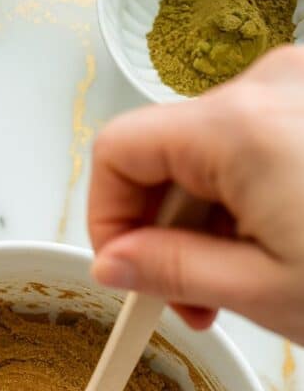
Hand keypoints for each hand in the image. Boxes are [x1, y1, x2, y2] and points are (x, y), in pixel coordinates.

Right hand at [89, 45, 303, 342]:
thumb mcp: (257, 288)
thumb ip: (167, 271)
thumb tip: (113, 263)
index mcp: (237, 128)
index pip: (119, 150)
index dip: (106, 216)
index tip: (121, 269)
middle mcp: (268, 89)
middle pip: (165, 153)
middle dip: (161, 231)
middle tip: (182, 300)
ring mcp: (300, 92)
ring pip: (209, 155)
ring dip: (204, 223)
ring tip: (231, 287)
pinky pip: (252, 149)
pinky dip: (243, 201)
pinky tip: (264, 252)